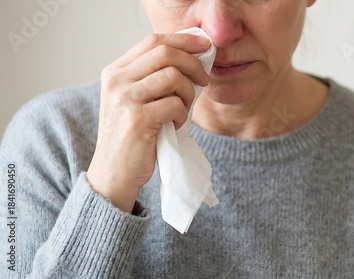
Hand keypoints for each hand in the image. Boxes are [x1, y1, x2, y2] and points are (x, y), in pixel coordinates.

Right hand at [86, 33, 210, 213]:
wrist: (114, 173)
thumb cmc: (131, 136)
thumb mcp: (134, 100)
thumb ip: (152, 78)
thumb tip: (192, 58)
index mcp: (115, 71)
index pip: (153, 41)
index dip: (183, 39)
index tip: (204, 45)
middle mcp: (116, 80)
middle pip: (165, 53)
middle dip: (193, 64)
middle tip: (205, 79)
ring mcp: (125, 99)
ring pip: (173, 77)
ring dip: (188, 94)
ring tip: (183, 110)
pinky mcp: (137, 119)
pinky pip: (175, 104)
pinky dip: (183, 115)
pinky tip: (174, 126)